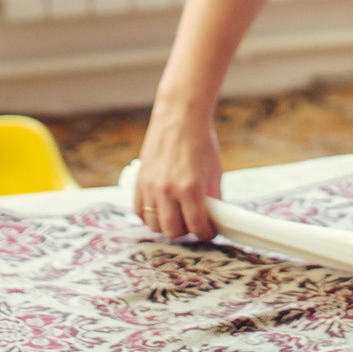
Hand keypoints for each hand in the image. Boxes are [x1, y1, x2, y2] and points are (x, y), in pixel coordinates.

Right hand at [132, 107, 222, 239]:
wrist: (179, 118)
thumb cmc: (200, 143)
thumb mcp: (214, 172)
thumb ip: (212, 199)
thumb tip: (213, 220)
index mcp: (191, 188)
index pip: (197, 227)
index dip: (206, 233)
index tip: (209, 231)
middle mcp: (168, 190)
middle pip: (173, 231)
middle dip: (186, 232)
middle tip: (193, 224)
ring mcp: (150, 186)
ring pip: (154, 225)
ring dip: (167, 226)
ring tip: (177, 218)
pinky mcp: (139, 182)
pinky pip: (139, 212)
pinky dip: (149, 216)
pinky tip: (160, 210)